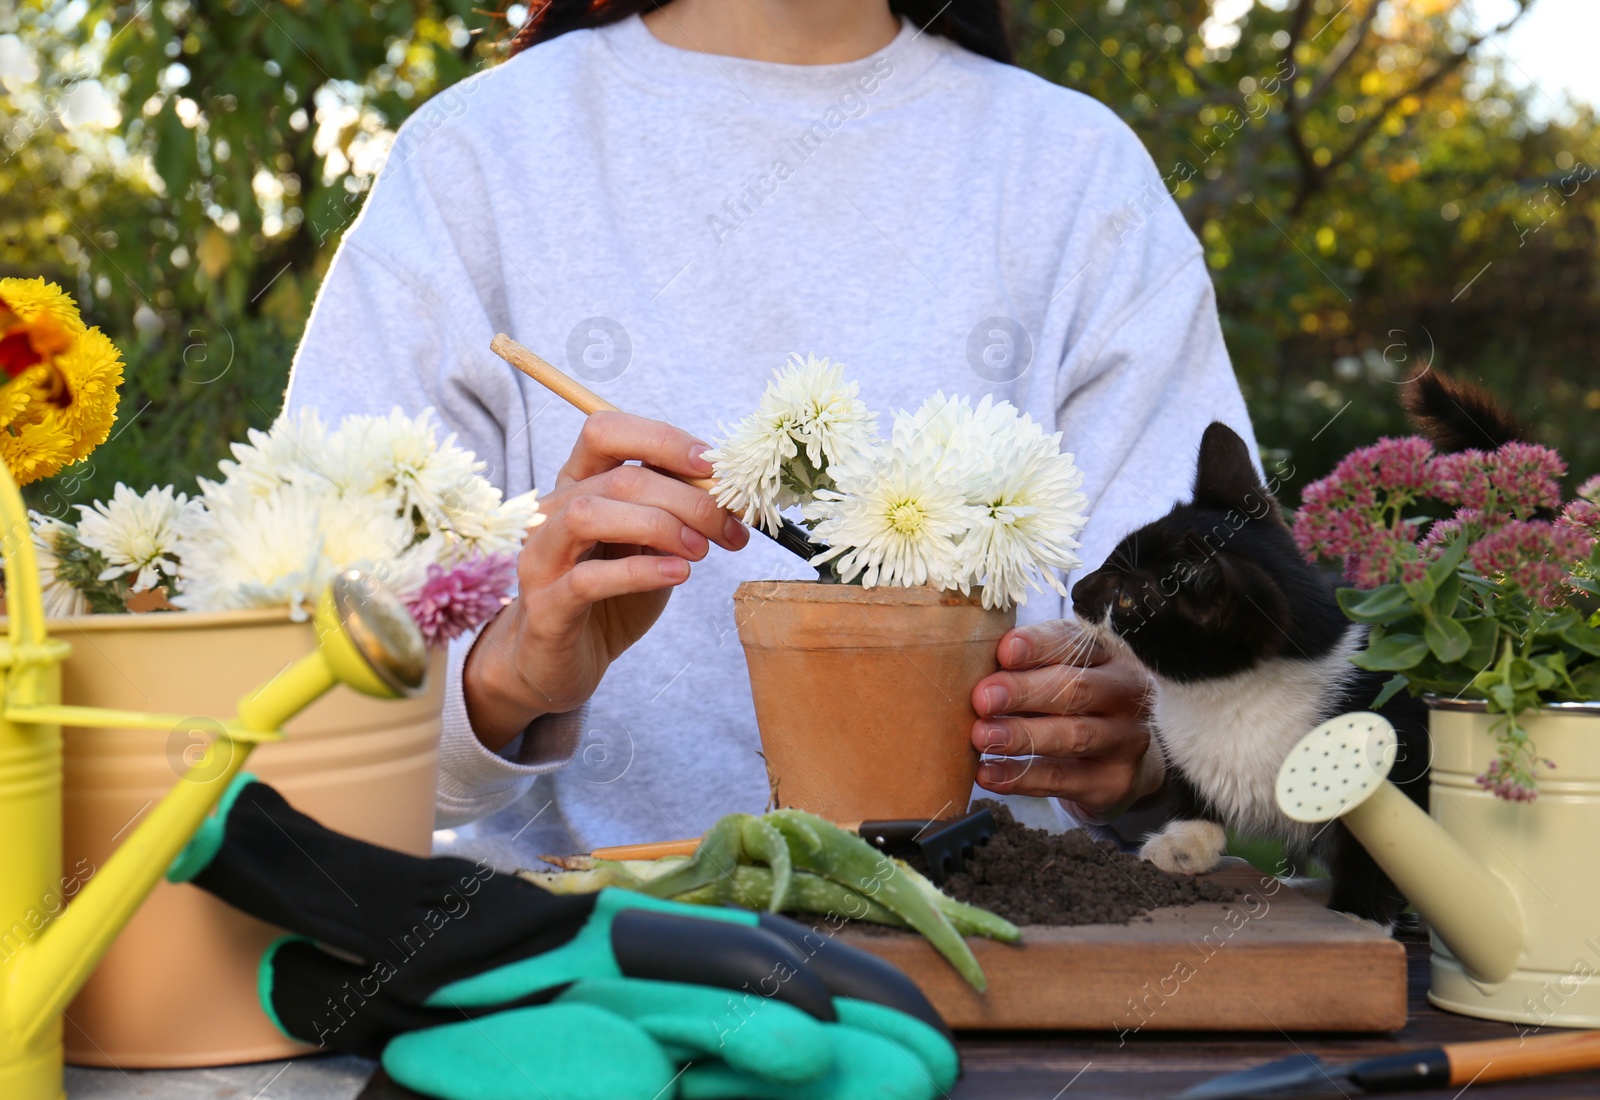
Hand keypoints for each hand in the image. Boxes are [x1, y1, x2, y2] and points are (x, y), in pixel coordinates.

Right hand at [463, 411, 748, 747]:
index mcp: (577, 486)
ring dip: (658, 526)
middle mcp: (551, 514)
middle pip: (617, 480)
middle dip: (686, 499)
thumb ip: (674, 513)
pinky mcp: (546, 608)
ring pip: (588, 516)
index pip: (605, 431)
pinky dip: (639, 572)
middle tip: (729, 527)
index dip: (662, 440)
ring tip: (700, 550)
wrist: (564, 663)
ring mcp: (542, 560)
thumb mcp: (650, 546)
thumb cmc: (611, 598)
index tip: (712, 467)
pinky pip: (586, 579)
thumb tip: (729, 490)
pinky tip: (678, 574)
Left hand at [969, 619, 1160, 817]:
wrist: (1124, 760)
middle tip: (982, 699)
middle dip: (1024, 692)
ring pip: (1073, 736)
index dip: (1038, 646)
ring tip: (981, 736)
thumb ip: (1027, 665)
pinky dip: (1021, 777)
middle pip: (1077, 689)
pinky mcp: (1113, 781)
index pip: (1074, 643)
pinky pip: (1062, 779)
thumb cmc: (1076, 704)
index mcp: (1109, 654)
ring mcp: (1126, 740)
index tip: (1003, 651)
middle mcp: (1126, 694)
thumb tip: (972, 663)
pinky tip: (988, 773)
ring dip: (1022, 736)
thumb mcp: (1061, 674)